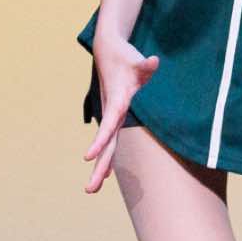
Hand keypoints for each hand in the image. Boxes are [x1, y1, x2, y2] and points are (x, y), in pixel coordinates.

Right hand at [82, 36, 158, 192]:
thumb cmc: (125, 56)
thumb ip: (145, 64)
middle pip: (106, 143)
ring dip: (101, 165)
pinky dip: (108, 155)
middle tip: (90, 190)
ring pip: (107, 144)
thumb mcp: (136, 59)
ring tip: (92, 189)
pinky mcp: (115, 113)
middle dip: (99, 166)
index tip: (87, 157)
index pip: (109, 124)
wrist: (108, 50)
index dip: (100, 140)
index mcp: (117, 100)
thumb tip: (154, 61)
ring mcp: (112, 113)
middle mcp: (112, 110)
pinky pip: (111, 139)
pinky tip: (108, 173)